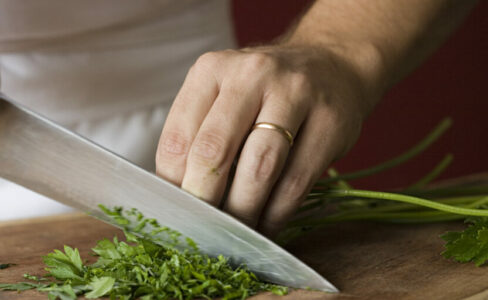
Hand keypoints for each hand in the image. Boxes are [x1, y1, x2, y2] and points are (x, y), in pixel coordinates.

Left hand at [156, 45, 377, 235]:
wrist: (331, 64)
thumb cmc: (264, 91)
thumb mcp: (222, 95)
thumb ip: (197, 135)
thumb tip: (178, 197)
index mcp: (211, 70)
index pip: (177, 138)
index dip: (173, 185)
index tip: (177, 212)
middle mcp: (251, 75)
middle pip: (214, 151)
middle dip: (204, 201)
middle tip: (202, 230)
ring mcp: (295, 95)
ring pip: (259, 169)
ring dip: (242, 212)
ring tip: (234, 234)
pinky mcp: (330, 123)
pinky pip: (296, 182)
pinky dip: (276, 214)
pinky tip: (265, 226)